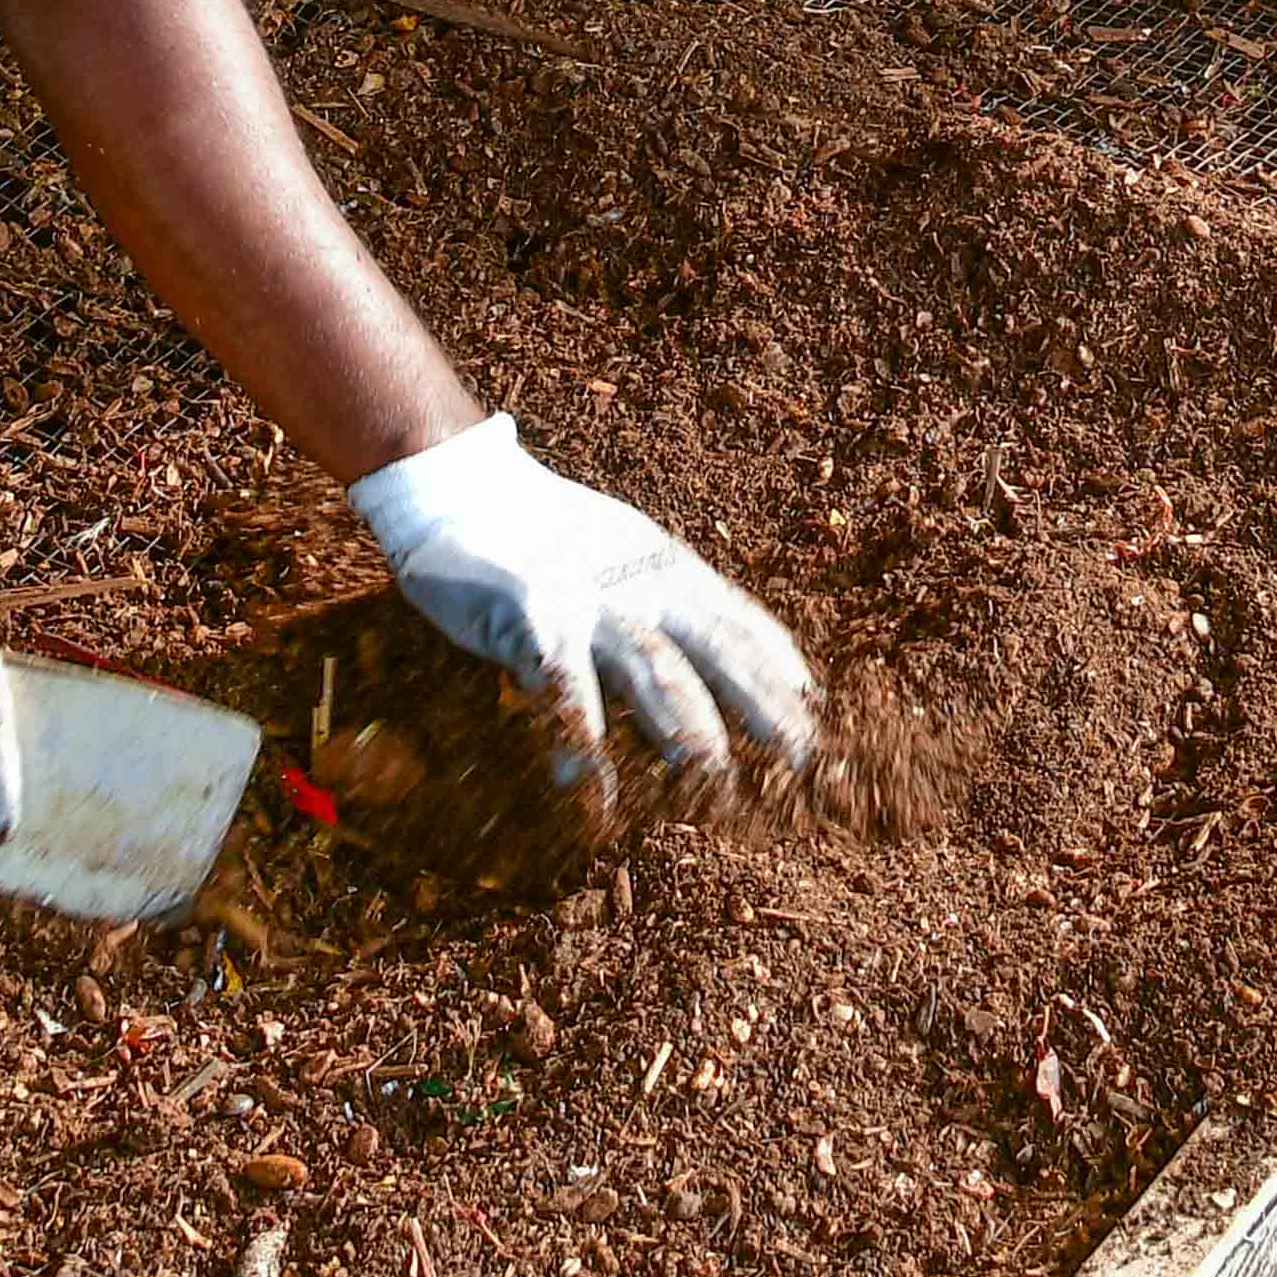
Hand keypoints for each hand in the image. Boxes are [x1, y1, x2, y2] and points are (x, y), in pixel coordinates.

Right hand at [351, 414, 817, 812]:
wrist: (460, 487)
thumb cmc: (541, 531)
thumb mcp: (620, 553)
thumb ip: (660, 601)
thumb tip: (703, 671)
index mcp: (665, 568)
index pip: (738, 619)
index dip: (778, 662)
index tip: (816, 703)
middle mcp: (640, 585)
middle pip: (716, 649)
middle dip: (761, 704)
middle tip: (799, 757)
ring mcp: (590, 600)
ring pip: (652, 670)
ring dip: (684, 727)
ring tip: (711, 775)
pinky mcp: (535, 616)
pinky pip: (564, 689)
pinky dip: (578, 741)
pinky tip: (590, 789)